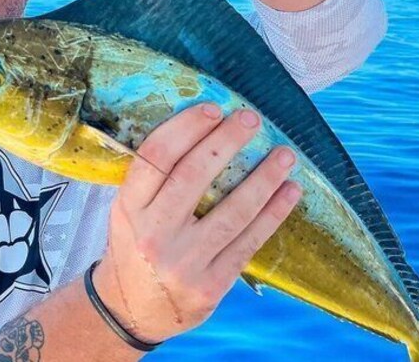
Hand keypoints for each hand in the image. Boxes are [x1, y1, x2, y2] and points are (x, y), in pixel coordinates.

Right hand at [93, 103, 300, 342]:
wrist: (132, 310)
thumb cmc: (135, 246)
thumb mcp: (129, 211)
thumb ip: (155, 179)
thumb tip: (204, 128)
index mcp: (128, 208)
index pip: (156, 157)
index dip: (186, 128)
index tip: (213, 109)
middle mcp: (152, 234)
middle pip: (193, 176)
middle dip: (227, 142)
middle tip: (251, 119)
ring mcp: (183, 263)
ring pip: (231, 211)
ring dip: (263, 178)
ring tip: (285, 154)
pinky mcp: (211, 286)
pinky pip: (248, 242)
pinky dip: (273, 214)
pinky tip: (290, 191)